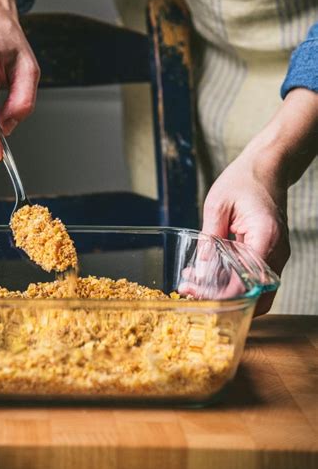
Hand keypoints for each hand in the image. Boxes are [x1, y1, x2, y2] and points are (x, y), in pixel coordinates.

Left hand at [202, 150, 289, 314]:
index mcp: (266, 237)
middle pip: (255, 294)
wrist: (267, 167)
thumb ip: (209, 237)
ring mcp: (277, 255)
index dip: (219, 293)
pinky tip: (208, 274)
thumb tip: (201, 268)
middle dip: (223, 300)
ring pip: (256, 291)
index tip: (194, 289)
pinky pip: (255, 278)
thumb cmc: (244, 180)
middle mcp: (277, 251)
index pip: (246, 281)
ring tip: (194, 283)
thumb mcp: (217, 205)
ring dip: (227, 293)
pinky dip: (234, 282)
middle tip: (190, 291)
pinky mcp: (271, 254)